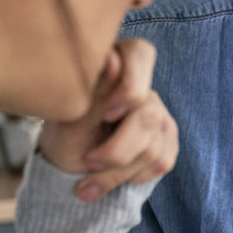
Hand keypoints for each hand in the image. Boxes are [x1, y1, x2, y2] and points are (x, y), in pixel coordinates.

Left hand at [36, 38, 177, 201]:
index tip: (107, 116)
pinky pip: (162, 162)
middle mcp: (142, 88)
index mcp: (115, 67)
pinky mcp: (168, 140)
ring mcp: (159, 114)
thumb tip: (112, 59)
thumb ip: (96, 92)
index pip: (140, 55)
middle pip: (148, 117)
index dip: (129, 87)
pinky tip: (112, 177)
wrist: (70, 166)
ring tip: (90, 178)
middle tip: (88, 161)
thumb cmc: (65, 137)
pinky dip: (133, 177)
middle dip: (117, 150)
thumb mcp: (71, 118)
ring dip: (118, 172)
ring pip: (154, 148)